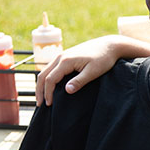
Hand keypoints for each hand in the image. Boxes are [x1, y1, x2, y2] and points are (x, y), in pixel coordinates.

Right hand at [35, 35, 149, 105]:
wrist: (110, 45)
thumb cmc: (104, 58)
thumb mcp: (93, 71)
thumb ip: (80, 81)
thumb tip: (67, 90)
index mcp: (66, 61)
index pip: (50, 79)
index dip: (48, 93)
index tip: (49, 104)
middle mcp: (60, 57)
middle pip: (43, 75)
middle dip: (40, 90)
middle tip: (39, 104)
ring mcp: (62, 55)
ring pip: (46, 71)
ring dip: (42, 84)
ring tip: (43, 97)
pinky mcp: (66, 56)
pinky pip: (52, 68)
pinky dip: (48, 78)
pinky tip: (51, 86)